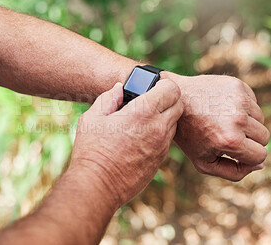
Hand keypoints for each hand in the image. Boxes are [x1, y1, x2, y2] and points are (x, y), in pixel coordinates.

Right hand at [70, 79, 183, 206]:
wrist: (98, 185)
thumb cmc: (92, 150)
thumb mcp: (92, 118)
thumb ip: (108, 98)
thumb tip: (119, 89)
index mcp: (143, 112)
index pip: (171, 88)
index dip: (163, 84)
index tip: (153, 87)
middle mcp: (158, 128)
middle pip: (178, 104)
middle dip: (167, 99)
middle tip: (150, 101)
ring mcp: (162, 146)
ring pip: (175, 123)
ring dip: (165, 117)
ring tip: (143, 120)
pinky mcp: (160, 160)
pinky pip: (167, 140)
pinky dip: (160, 134)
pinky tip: (141, 137)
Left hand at [162, 73, 269, 180]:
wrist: (175, 102)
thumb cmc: (189, 136)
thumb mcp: (204, 163)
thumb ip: (234, 172)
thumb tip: (260, 165)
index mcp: (230, 140)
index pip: (260, 155)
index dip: (249, 157)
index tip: (235, 152)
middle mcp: (238, 119)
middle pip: (264, 137)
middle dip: (249, 140)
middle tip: (227, 136)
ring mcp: (239, 100)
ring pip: (260, 119)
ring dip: (247, 123)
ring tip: (223, 122)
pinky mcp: (238, 86)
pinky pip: (253, 103)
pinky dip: (243, 108)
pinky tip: (223, 108)